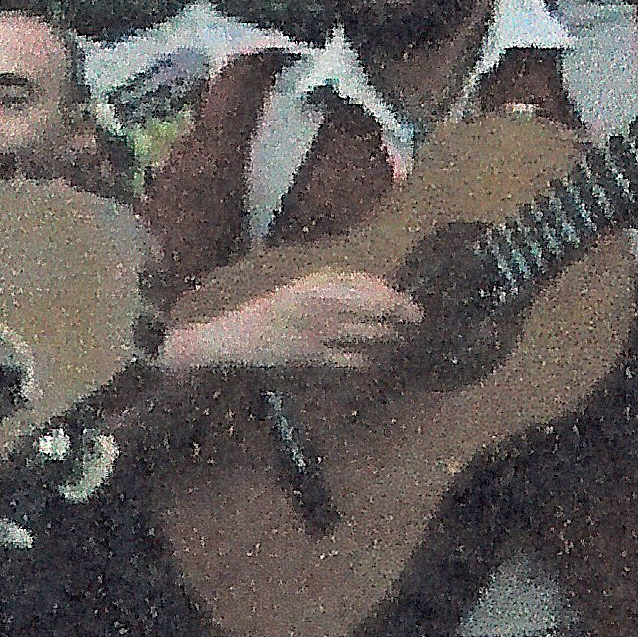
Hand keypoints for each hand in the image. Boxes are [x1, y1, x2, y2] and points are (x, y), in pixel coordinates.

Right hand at [164, 272, 419, 378]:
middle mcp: (328, 311)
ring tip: (397, 340)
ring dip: (387, 341)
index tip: (411, 304)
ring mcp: (321, 338)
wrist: (224, 334)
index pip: (376, 293)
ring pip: (370, 341)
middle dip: (401, 322)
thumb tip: (353, 275)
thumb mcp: (285, 273)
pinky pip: (350, 362)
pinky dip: (365, 361)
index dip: (400, 301)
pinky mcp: (312, 359)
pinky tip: (369, 359)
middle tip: (413, 322)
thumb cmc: (249, 298)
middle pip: (380, 319)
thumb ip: (320, 275)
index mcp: (321, 284)